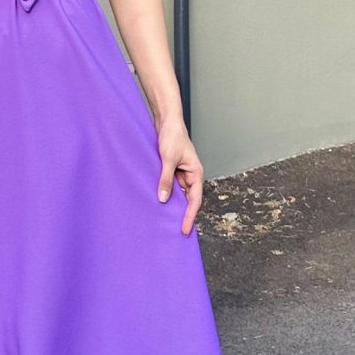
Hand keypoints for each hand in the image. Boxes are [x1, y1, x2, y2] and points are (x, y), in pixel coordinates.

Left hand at [156, 117, 203, 235]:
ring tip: (166, 222)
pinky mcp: (173, 171)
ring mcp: (182, 174)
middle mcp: (191, 176)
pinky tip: (159, 204)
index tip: (184, 229)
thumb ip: (165, 179)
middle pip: (189, 200)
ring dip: (174, 206)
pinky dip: (166, 195)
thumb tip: (163, 198)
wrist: (167, 122)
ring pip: (179, 195)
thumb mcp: (168, 159)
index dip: (189, 216)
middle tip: (176, 232)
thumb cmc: (172, 136)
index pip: (195, 200)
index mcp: (196, 173)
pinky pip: (171, 187)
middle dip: (183, 215)